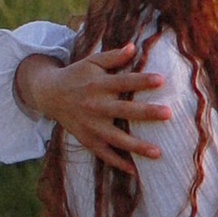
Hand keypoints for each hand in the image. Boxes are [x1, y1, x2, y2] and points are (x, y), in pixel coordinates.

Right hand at [19, 42, 168, 172]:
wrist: (49, 94)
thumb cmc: (77, 75)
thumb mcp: (92, 61)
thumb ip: (113, 56)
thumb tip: (133, 47)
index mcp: (98, 84)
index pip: (123, 81)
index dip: (141, 80)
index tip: (161, 79)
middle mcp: (95, 105)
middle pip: (123, 110)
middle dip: (145, 112)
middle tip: (168, 113)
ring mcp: (91, 125)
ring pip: (115, 138)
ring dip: (136, 146)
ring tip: (158, 152)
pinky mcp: (87, 139)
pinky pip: (103, 153)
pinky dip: (117, 162)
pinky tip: (134, 169)